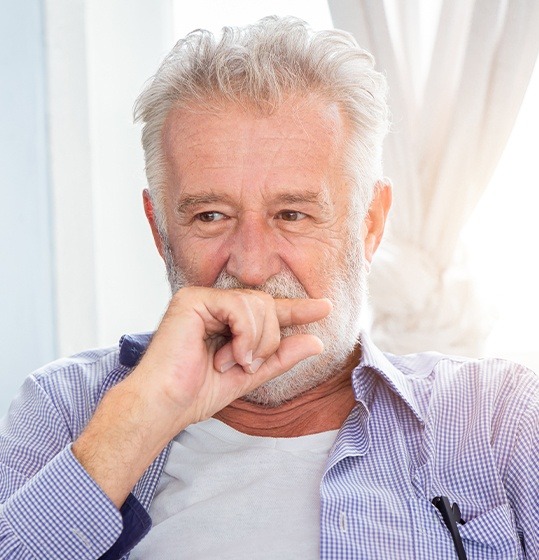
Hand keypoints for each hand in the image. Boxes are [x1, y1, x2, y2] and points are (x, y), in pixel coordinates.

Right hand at [73, 287, 330, 506]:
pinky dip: (244, 334)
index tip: (325, 307)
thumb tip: (316, 342)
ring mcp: (203, 299)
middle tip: (247, 364)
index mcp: (226, 321)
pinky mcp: (193, 299)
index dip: (297, 309)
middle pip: (267, 305)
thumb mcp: (250, 375)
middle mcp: (214, 305)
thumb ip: (280, 357)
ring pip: (258, 304)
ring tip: (234, 363)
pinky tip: (229, 355)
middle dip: (269, 339)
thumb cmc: (196, 393)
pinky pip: (239, 307)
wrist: (163, 406)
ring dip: (256, 341)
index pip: (268, 309)